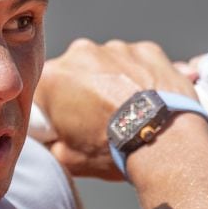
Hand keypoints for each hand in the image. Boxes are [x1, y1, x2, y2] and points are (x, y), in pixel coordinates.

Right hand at [33, 39, 198, 180]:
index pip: (42, 89)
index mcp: (53, 79)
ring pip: (107, 62)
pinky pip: (138, 60)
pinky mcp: (147, 50)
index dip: (52, 106)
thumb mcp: (69, 159)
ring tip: (128, 109)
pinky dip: (141, 75)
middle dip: (83, 89)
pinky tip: (148, 99)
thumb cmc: (114, 150)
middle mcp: (80, 54)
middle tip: (99, 116)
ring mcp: (116, 48)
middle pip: (75, 70)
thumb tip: (52, 142)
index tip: (65, 121)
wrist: (166, 143)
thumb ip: (52, 144)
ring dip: (112, 80)